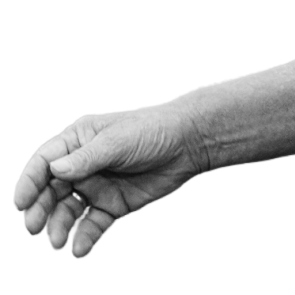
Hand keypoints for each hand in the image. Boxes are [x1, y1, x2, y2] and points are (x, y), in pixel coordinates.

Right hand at [12, 101, 206, 258]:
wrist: (187, 143)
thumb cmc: (151, 131)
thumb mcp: (118, 141)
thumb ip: (87, 158)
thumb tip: (54, 170)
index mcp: (79, 141)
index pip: (45, 162)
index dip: (30, 182)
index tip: (20, 204)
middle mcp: (82, 165)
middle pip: (51, 191)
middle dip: (40, 210)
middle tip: (34, 228)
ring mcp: (96, 187)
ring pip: (68, 212)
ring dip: (59, 227)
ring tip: (58, 242)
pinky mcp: (112, 205)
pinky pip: (92, 225)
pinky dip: (83, 238)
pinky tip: (79, 249)